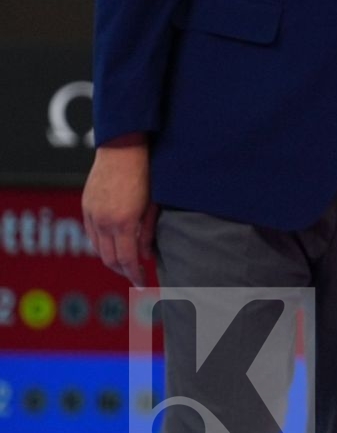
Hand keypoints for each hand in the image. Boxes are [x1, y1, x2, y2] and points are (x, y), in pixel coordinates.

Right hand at [82, 134, 156, 287]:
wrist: (123, 148)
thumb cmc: (147, 174)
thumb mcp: (155, 205)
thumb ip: (149, 232)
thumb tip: (146, 256)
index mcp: (124, 222)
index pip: (127, 260)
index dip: (135, 275)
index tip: (143, 284)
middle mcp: (104, 221)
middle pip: (110, 258)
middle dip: (123, 271)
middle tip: (136, 277)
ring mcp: (92, 213)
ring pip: (98, 248)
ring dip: (112, 259)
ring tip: (126, 264)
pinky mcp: (86, 205)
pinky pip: (91, 234)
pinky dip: (101, 245)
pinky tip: (113, 246)